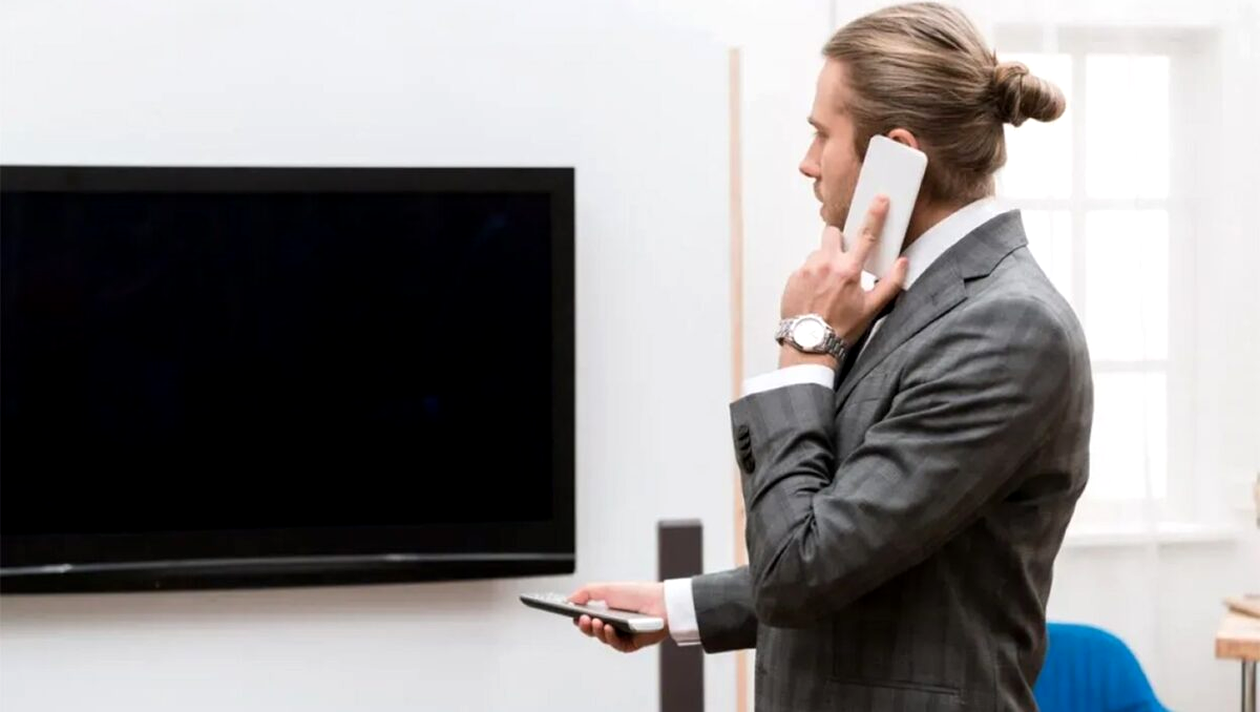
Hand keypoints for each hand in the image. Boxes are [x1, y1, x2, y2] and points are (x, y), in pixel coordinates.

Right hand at [568, 582, 668, 652]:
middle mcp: (614, 623)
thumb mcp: (608, 588)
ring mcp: (622, 634)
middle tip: (582, 618)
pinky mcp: (631, 643)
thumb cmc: (638, 593)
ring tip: (596, 622)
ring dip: (597, 631)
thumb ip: (586, 592)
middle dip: (585, 625)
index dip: (579, 617)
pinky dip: (611, 637)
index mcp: (608, 610)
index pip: (588, 617)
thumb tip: (569, 600)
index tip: (569, 613)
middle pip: (592, 630)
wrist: (662, 603)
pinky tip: (609, 629)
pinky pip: (617, 645)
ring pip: (603, 638)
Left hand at [779, 195, 908, 345]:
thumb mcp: (872, 308)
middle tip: (842, 262)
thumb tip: (903, 263)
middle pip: (832, 234)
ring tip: (827, 285)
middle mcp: (826, 264)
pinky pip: (804, 267)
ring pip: (818, 252)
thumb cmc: (841, 329)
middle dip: (838, 242)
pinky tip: (815, 293)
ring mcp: (806, 269)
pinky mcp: (793, 277)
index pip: (866, 235)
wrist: (810, 344)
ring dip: (824, 261)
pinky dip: (811, 275)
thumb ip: (891, 283)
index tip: (880, 199)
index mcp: (848, 270)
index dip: (875, 214)